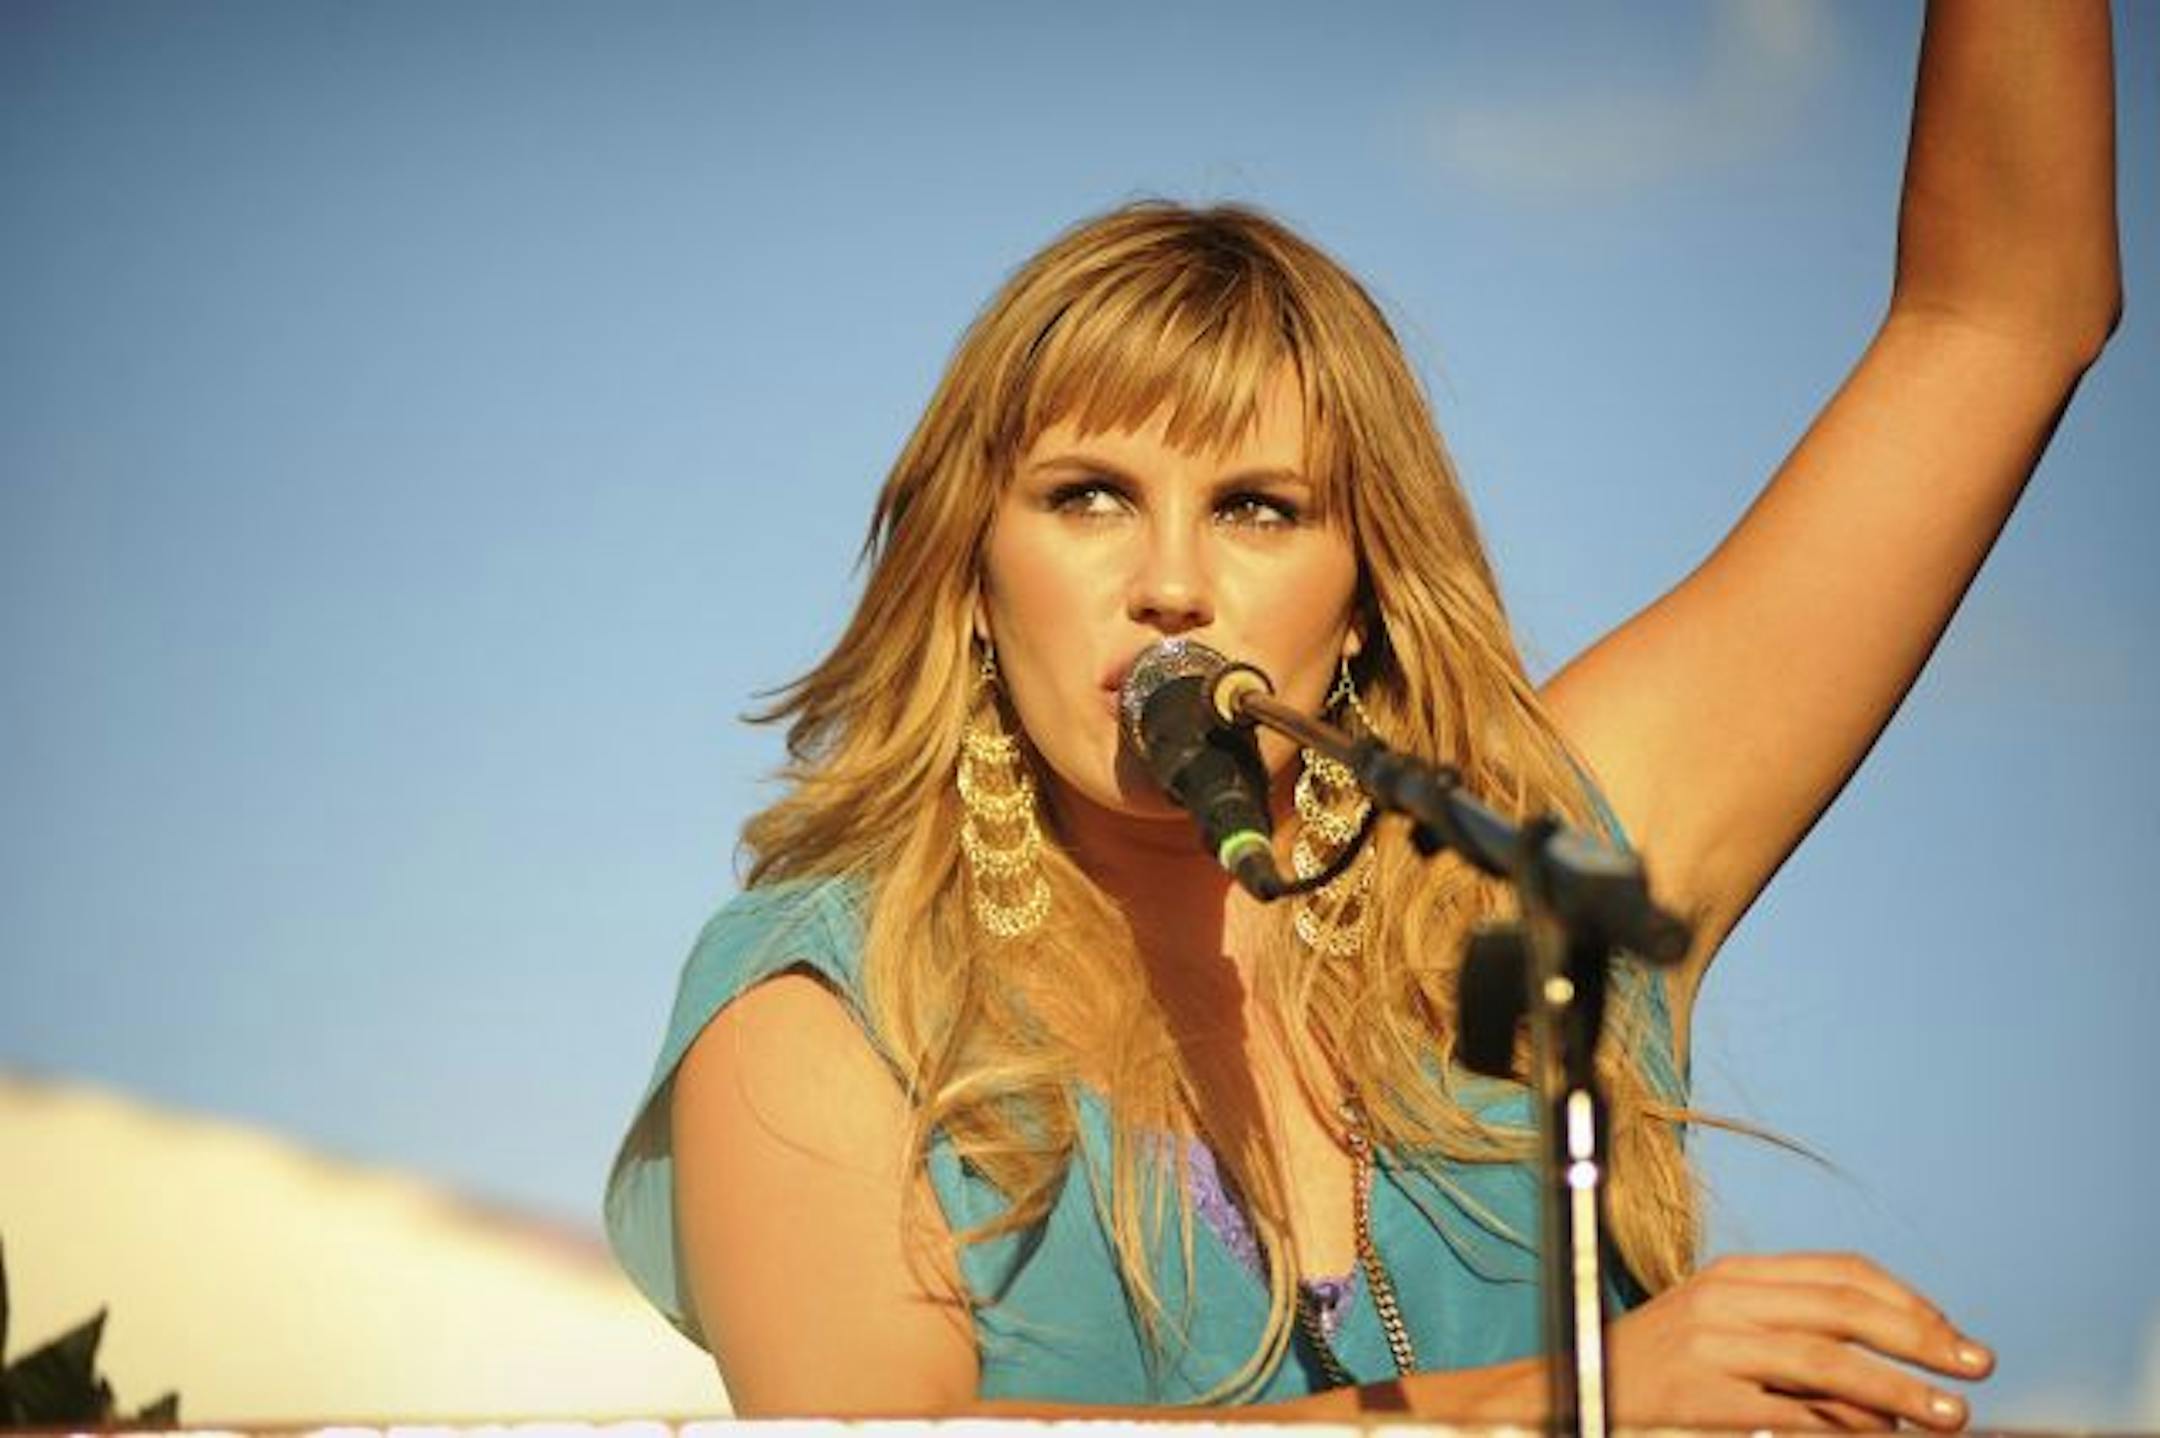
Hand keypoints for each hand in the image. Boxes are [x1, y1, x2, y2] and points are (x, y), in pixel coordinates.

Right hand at [1606, 1252, 1994, 1430]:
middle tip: (1975, 1369)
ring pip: (1825, 1361)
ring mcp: (1709, 1345)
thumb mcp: (1722, 1331)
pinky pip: (1787, 1414)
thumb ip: (1794, 1338)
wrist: (1572, 1388)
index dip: (1908, 1302)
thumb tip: (1890, 1386)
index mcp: (1737, 1274)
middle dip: (1921, 1339)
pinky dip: (1839, 1430)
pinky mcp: (1698, 1395)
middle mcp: (1725, 1298)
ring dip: (1898, 1390)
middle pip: (1842, 1308)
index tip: (1955, 1337)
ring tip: (1947, 1416)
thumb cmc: (1660, 1369)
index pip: (1841, 1272)